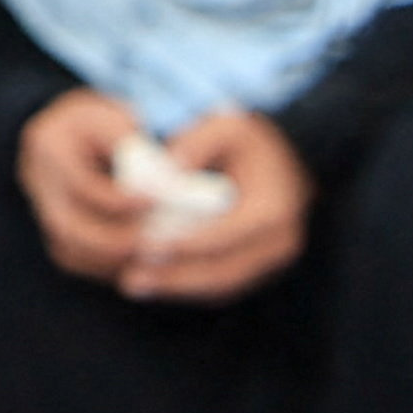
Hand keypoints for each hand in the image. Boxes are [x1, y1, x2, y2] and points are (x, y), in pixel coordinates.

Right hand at [17, 89, 152, 280]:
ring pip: (70, 251)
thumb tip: (165, 182)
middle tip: (159, 242)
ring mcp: (41, 211)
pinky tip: (140, 262)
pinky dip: (108, 266)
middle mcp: (37, 182)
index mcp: (49, 147)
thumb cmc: (102, 126)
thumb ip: (135, 148)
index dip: (122, 199)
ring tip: (155, 255)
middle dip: (117, 241)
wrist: (73, 135)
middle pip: (68, 228)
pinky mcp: (53, 232)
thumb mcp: (117, 121)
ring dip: (115, 259)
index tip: (158, 201)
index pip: (83, 185)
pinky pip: (76, 260)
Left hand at [118, 110, 309, 301]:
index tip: (144, 245)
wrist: (282, 164)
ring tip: (132, 283)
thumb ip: (198, 142)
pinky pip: (222, 285)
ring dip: (176, 287)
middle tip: (130, 279)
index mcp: (274, 209)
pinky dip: (187, 286)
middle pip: (222, 270)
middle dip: (174, 277)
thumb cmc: (249, 141)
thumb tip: (168, 171)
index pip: (225, 234)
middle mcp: (279, 243)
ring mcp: (271, 261)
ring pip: (221, 285)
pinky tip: (153, 281)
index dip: (184, 244)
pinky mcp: (259, 270)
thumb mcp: (228, 124)